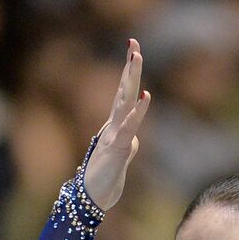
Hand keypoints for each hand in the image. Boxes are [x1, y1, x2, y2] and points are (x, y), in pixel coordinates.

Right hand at [82, 38, 150, 210]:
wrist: (92, 197)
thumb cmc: (105, 176)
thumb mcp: (121, 156)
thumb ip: (127, 143)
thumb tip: (133, 140)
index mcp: (116, 123)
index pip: (124, 92)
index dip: (129, 71)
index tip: (133, 47)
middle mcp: (114, 124)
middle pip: (124, 90)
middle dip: (130, 66)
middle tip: (134, 42)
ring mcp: (115, 134)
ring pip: (125, 102)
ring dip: (131, 78)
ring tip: (137, 56)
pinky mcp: (118, 148)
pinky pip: (129, 126)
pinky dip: (138, 111)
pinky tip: (146, 96)